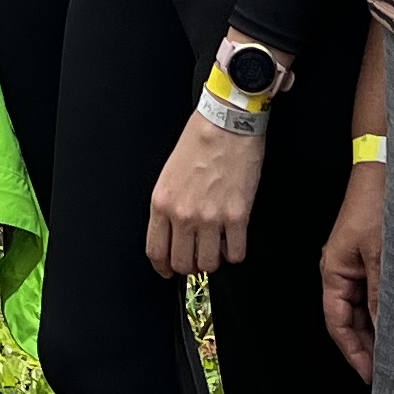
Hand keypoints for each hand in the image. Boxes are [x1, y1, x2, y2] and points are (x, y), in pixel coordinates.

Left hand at [147, 107, 268, 275]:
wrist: (227, 122)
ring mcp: (210, 218)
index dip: (163, 267)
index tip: (168, 271)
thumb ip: (169, 206)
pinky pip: (236, 253)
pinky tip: (233, 239)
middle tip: (196, 256)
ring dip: (213, 260)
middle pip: (182, 264)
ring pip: (208, 264)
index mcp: (162, 202)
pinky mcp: (237, 216)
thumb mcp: (169, 173)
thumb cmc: (199, 140)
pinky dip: (235, 251)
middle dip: (189, 265)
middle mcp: (183, 214)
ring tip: (216, 246)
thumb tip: (174, 232)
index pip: (156, 251)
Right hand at [321, 158, 385, 377]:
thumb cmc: (377, 203)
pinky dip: (388, 308)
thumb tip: (383, 334)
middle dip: (368, 345)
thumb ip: (381, 298)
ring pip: (366, 306)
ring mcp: (358, 262)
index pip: (338, 323)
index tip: (371, 376)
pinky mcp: (375, 254)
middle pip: (351, 318)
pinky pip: (377, 291)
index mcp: (333, 271)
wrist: (387, 165)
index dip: (354, 352)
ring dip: (380, 327)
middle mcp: (342, 269)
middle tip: (391, 369)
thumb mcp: (381, 257)